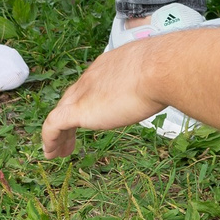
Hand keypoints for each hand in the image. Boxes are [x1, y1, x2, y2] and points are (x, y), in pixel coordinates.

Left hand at [41, 46, 167, 158]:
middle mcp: (92, 77)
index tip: (90, 113)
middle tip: (68, 133)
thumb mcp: (157, 72)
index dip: (86, 100)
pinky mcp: (79, 110)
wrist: (159, 68)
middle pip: (71, 98)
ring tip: (57, 150)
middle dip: (69, 116)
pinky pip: (54, 126)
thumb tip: (169, 85)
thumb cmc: (166, 69)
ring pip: (60, 113)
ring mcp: (83, 93)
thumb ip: (155, 80)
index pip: (90, 84)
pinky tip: (51, 153)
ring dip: (59, 133)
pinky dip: (50, 139)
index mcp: (109, 66)